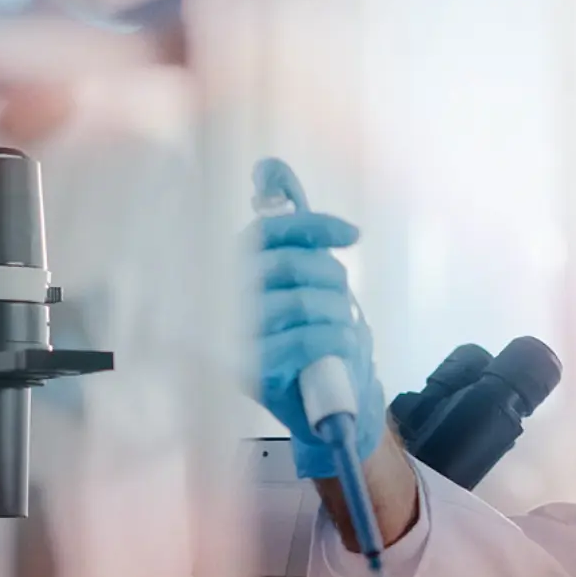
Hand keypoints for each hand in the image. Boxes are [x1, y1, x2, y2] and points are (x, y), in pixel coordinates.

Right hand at [251, 158, 385, 479]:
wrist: (327, 407)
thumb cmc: (316, 339)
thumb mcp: (307, 282)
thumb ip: (293, 232)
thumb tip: (268, 169)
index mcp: (232, 273)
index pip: (266, 233)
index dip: (312, 225)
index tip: (352, 235)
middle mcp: (223, 303)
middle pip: (289, 265)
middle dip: (332, 278)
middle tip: (344, 300)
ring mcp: (235, 338)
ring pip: (304, 302)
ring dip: (339, 314)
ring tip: (342, 331)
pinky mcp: (253, 372)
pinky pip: (307, 339)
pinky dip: (336, 340)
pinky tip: (340, 350)